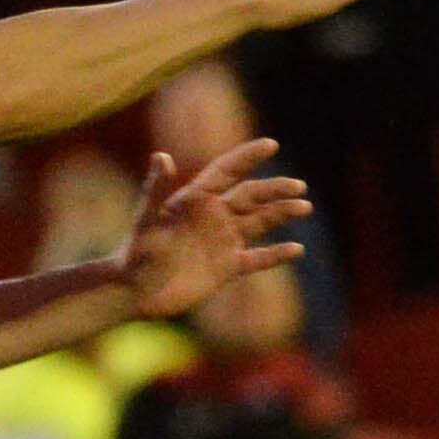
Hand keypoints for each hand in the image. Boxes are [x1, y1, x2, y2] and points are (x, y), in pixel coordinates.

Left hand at [117, 138, 312, 319]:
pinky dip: (277, 254)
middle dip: (275, 189)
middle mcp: (213, 216)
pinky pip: (258, 259)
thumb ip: (156, 188)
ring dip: (281, 214)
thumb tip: (162, 155)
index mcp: (196, 199)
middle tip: (299, 186)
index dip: (248, 157)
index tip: (271, 144)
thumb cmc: (135, 254)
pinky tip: (296, 250)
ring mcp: (223, 241)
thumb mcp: (146, 220)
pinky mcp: (227, 267)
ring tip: (305, 207)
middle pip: (251, 196)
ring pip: (259, 222)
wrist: (134, 294)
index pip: (227, 171)